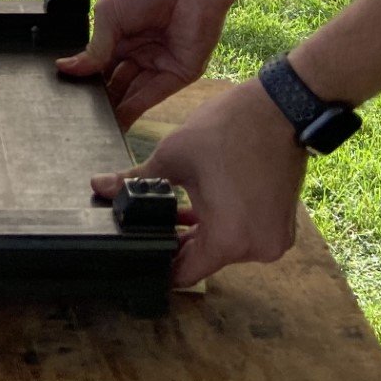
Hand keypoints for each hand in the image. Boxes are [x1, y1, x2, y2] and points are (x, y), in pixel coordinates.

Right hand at [55, 0, 230, 127]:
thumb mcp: (109, 16)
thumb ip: (93, 49)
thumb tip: (65, 69)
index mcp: (121, 33)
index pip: (100, 63)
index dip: (86, 78)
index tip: (67, 94)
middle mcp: (139, 50)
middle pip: (115, 81)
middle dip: (99, 97)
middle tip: (78, 115)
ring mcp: (158, 63)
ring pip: (131, 93)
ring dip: (113, 109)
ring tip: (92, 125)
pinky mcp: (177, 74)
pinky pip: (151, 96)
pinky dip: (133, 110)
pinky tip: (114, 123)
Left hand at [90, 80, 305, 288]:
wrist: (280, 108)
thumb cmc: (229, 130)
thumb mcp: (174, 157)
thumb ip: (135, 181)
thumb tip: (98, 187)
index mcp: (229, 240)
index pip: (185, 273)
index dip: (159, 263)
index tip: (141, 252)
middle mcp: (257, 249)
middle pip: (204, 259)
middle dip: (177, 240)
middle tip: (153, 222)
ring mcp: (274, 238)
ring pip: (223, 245)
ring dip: (199, 230)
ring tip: (174, 208)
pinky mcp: (282, 224)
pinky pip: (243, 233)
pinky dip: (223, 222)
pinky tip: (201, 202)